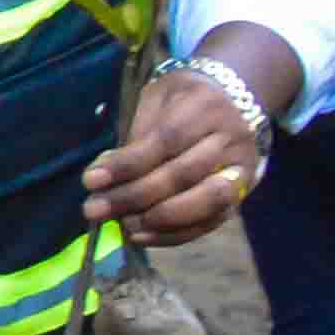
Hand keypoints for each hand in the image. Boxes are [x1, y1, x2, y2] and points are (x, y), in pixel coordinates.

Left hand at [88, 55, 275, 247]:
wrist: (233, 99)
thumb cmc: (182, 100)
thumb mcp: (156, 99)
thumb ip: (135, 134)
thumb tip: (104, 174)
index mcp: (205, 106)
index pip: (166, 140)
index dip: (127, 164)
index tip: (90, 181)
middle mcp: (231, 138)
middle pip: (184, 174)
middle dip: (134, 196)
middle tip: (94, 209)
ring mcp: (242, 167)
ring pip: (207, 201)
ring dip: (159, 220)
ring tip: (122, 225)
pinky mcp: (244, 193)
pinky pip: (212, 221)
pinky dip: (176, 234)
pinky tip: (142, 236)